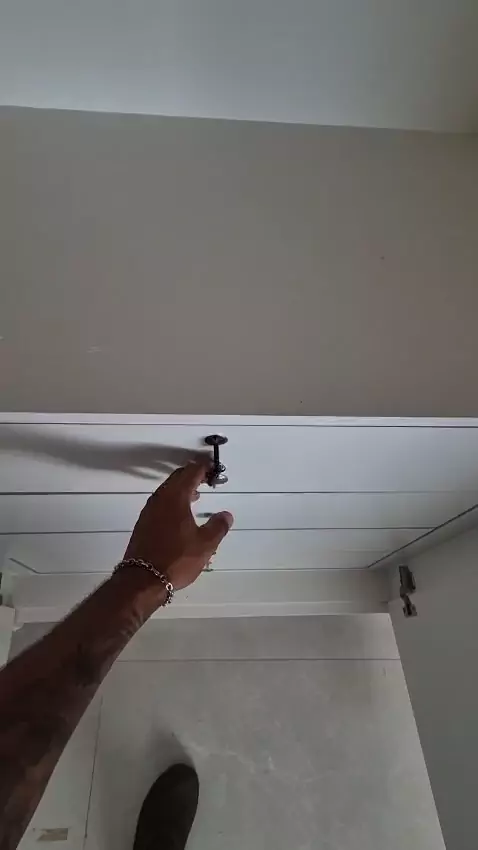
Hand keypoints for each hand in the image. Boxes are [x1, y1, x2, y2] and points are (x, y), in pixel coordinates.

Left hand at [124, 461, 233, 589]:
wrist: (143, 579)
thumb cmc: (177, 559)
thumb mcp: (205, 544)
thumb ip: (218, 526)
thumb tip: (226, 515)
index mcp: (176, 498)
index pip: (190, 473)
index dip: (203, 468)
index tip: (213, 468)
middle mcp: (160, 499)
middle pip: (176, 478)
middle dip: (191, 475)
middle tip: (206, 478)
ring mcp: (149, 511)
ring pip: (167, 490)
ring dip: (181, 488)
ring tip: (196, 494)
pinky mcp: (143, 523)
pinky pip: (160, 502)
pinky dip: (173, 500)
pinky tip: (180, 513)